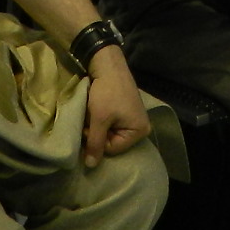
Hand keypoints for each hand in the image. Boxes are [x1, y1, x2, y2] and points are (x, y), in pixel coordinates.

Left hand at [80, 48, 149, 165]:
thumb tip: (91, 166)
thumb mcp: (99, 120)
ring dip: (98, 124)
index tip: (89, 126)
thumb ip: (95, 143)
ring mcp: (132, 117)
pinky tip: (96, 108)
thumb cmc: (107, 93)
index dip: (97, 140)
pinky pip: (111, 122)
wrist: (107, 64)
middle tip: (90, 119)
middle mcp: (140, 127)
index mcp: (139, 131)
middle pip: (112, 141)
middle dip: (97, 132)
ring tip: (93, 112)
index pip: (113, 149)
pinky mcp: (124, 110)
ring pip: (109, 131)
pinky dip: (101, 117)